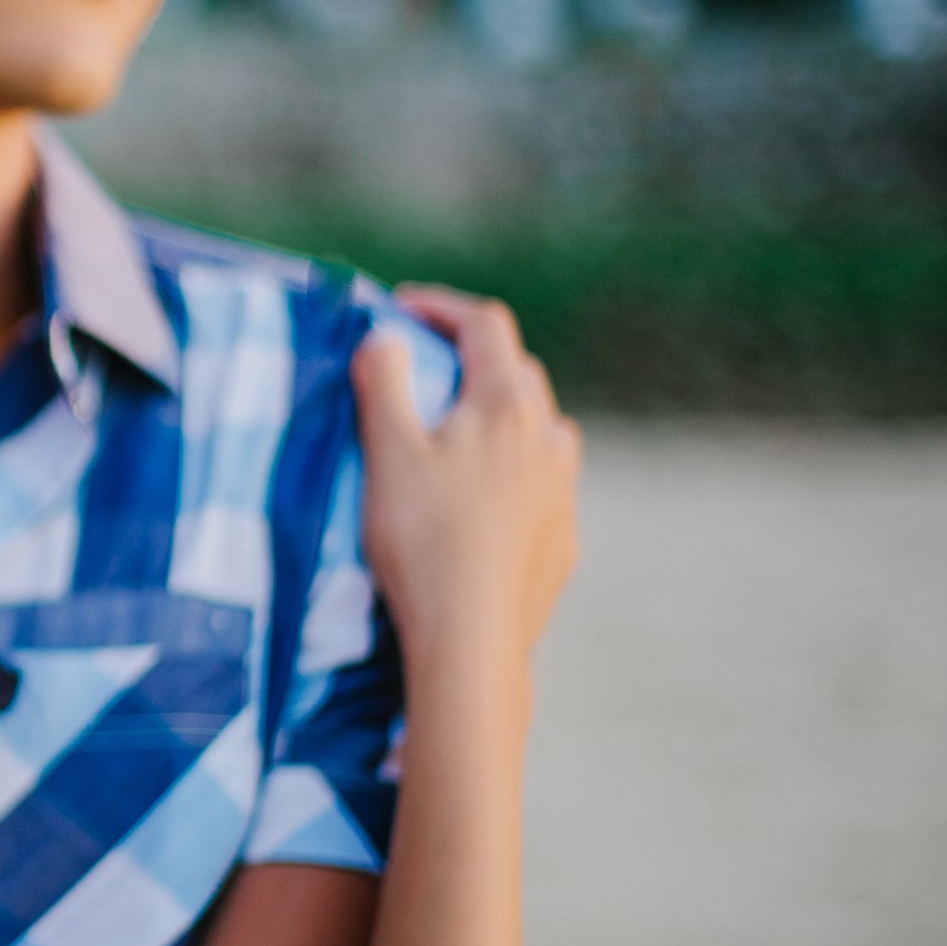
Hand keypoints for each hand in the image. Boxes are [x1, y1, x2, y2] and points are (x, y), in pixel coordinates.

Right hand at [351, 287, 581, 689]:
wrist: (472, 639)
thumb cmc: (423, 537)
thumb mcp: (387, 452)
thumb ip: (383, 382)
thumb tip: (383, 338)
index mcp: (506, 404)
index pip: (485, 325)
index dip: (442, 307)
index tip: (401, 307)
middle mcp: (549, 438)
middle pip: (518, 374)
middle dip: (472, 360)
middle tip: (426, 371)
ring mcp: (563, 491)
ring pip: (540, 431)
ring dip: (502, 419)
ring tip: (460, 439)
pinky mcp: (562, 540)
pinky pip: (541, 487)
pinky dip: (512, 475)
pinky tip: (480, 505)